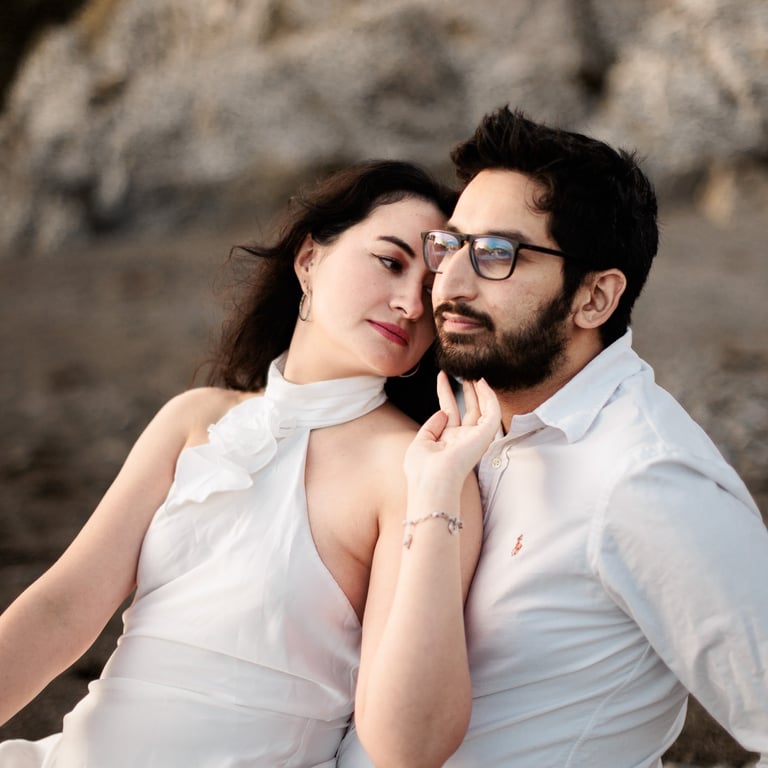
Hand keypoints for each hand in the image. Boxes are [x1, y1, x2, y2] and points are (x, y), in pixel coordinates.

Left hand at [404, 372, 499, 491]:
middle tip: (464, 371)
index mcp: (448, 442)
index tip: (441, 376)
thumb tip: (443, 411)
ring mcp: (475, 438)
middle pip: (469, 409)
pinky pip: (492, 413)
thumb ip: (431, 426)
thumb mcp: (421, 443)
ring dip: (479, 391)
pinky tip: (482, 383)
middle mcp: (463, 439)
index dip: (445, 393)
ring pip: (483, 410)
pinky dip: (489, 398)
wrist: (432, 481)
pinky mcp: (485, 436)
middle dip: (467, 390)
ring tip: (473, 373)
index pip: (450, 412)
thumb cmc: (422, 469)